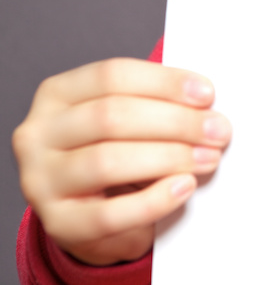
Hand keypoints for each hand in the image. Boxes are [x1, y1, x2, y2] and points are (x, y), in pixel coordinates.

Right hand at [11, 58, 231, 265]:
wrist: (92, 213)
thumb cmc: (119, 151)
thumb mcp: (128, 119)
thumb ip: (157, 104)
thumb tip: (207, 105)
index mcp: (58, 94)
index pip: (112, 75)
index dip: (164, 82)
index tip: (207, 94)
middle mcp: (39, 133)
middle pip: (112, 116)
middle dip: (176, 122)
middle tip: (218, 131)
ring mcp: (41, 180)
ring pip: (108, 161)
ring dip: (169, 157)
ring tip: (208, 158)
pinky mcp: (58, 222)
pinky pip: (110, 214)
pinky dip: (154, 200)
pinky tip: (183, 187)